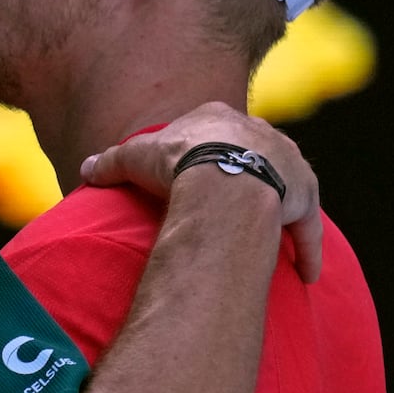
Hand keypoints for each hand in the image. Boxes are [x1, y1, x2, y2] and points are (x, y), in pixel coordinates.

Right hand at [79, 103, 322, 281]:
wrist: (223, 179)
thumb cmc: (178, 162)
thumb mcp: (133, 158)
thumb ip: (110, 162)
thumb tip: (85, 170)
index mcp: (219, 118)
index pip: (214, 128)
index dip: (205, 145)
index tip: (196, 163)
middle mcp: (260, 133)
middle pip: (254, 150)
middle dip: (246, 167)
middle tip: (231, 196)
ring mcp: (288, 163)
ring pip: (287, 183)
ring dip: (281, 202)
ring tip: (269, 230)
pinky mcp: (304, 197)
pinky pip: (308, 226)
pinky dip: (308, 248)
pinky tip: (307, 274)